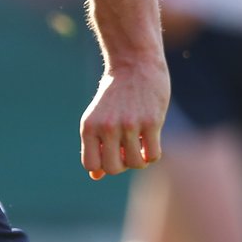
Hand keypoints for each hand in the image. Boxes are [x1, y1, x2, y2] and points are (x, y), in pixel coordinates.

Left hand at [80, 59, 169, 179]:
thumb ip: (96, 146)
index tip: (110, 152)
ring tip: (139, 143)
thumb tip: (95, 177)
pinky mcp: (151, 122)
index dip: (102, 165)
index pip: (90, 165)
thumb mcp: (98, 118)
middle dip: (122, 165)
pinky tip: (151, 140)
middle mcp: (106, 127)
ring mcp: (129, 125)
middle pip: (113, 169)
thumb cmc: (115, 95)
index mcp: (88, 126)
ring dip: (139, 159)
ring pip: (135, 164)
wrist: (134, 65)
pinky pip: (152, 155)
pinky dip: (152, 154)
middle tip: (127, 149)